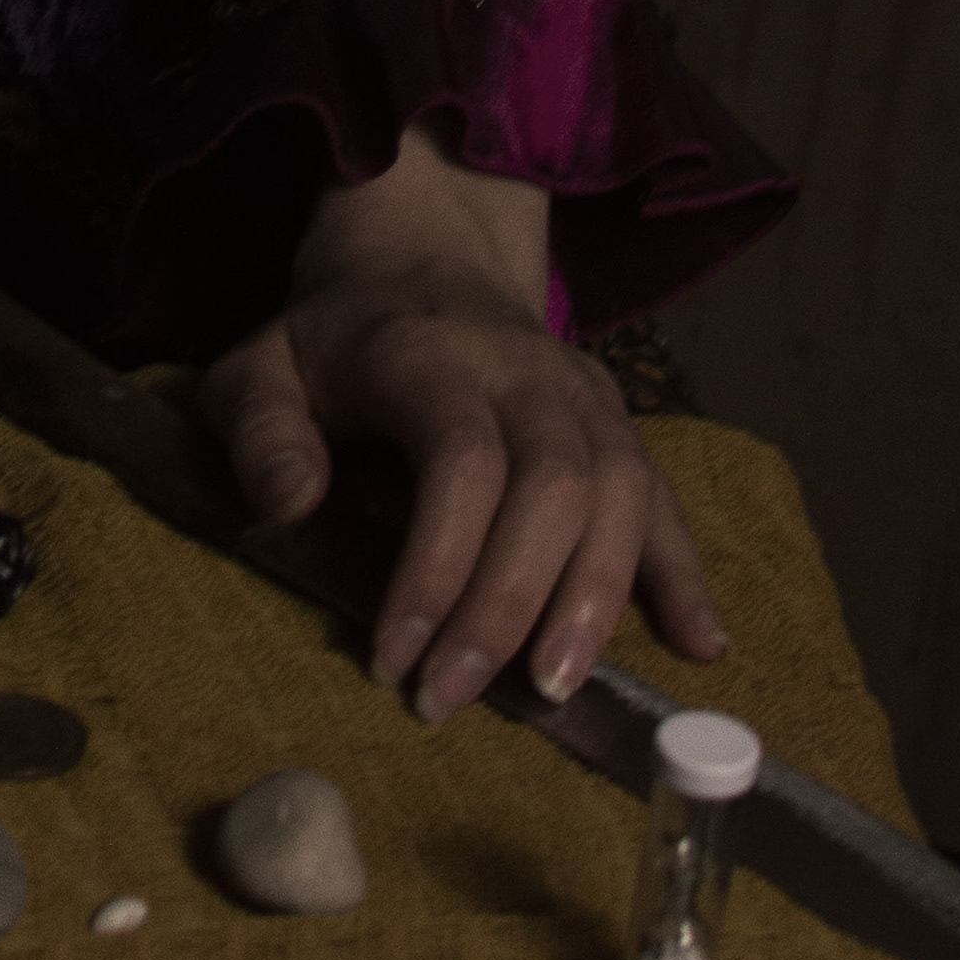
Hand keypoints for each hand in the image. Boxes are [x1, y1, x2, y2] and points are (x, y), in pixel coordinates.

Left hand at [194, 131, 727, 721]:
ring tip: (553, 690)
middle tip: (452, 697)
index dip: (436, 565)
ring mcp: (585, 396)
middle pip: (554, 486)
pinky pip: (666, 498)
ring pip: (623, 492)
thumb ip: (260, 431)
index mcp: (431, 356)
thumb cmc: (331, 343)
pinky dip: (685, 573)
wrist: (421, 262)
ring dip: (595, 599)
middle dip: (508, 605)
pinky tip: (700, 645)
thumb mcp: (259, 368)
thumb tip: (290, 505)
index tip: (394, 658)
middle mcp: (527, 371)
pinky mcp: (619, 424)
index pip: (460, 459)